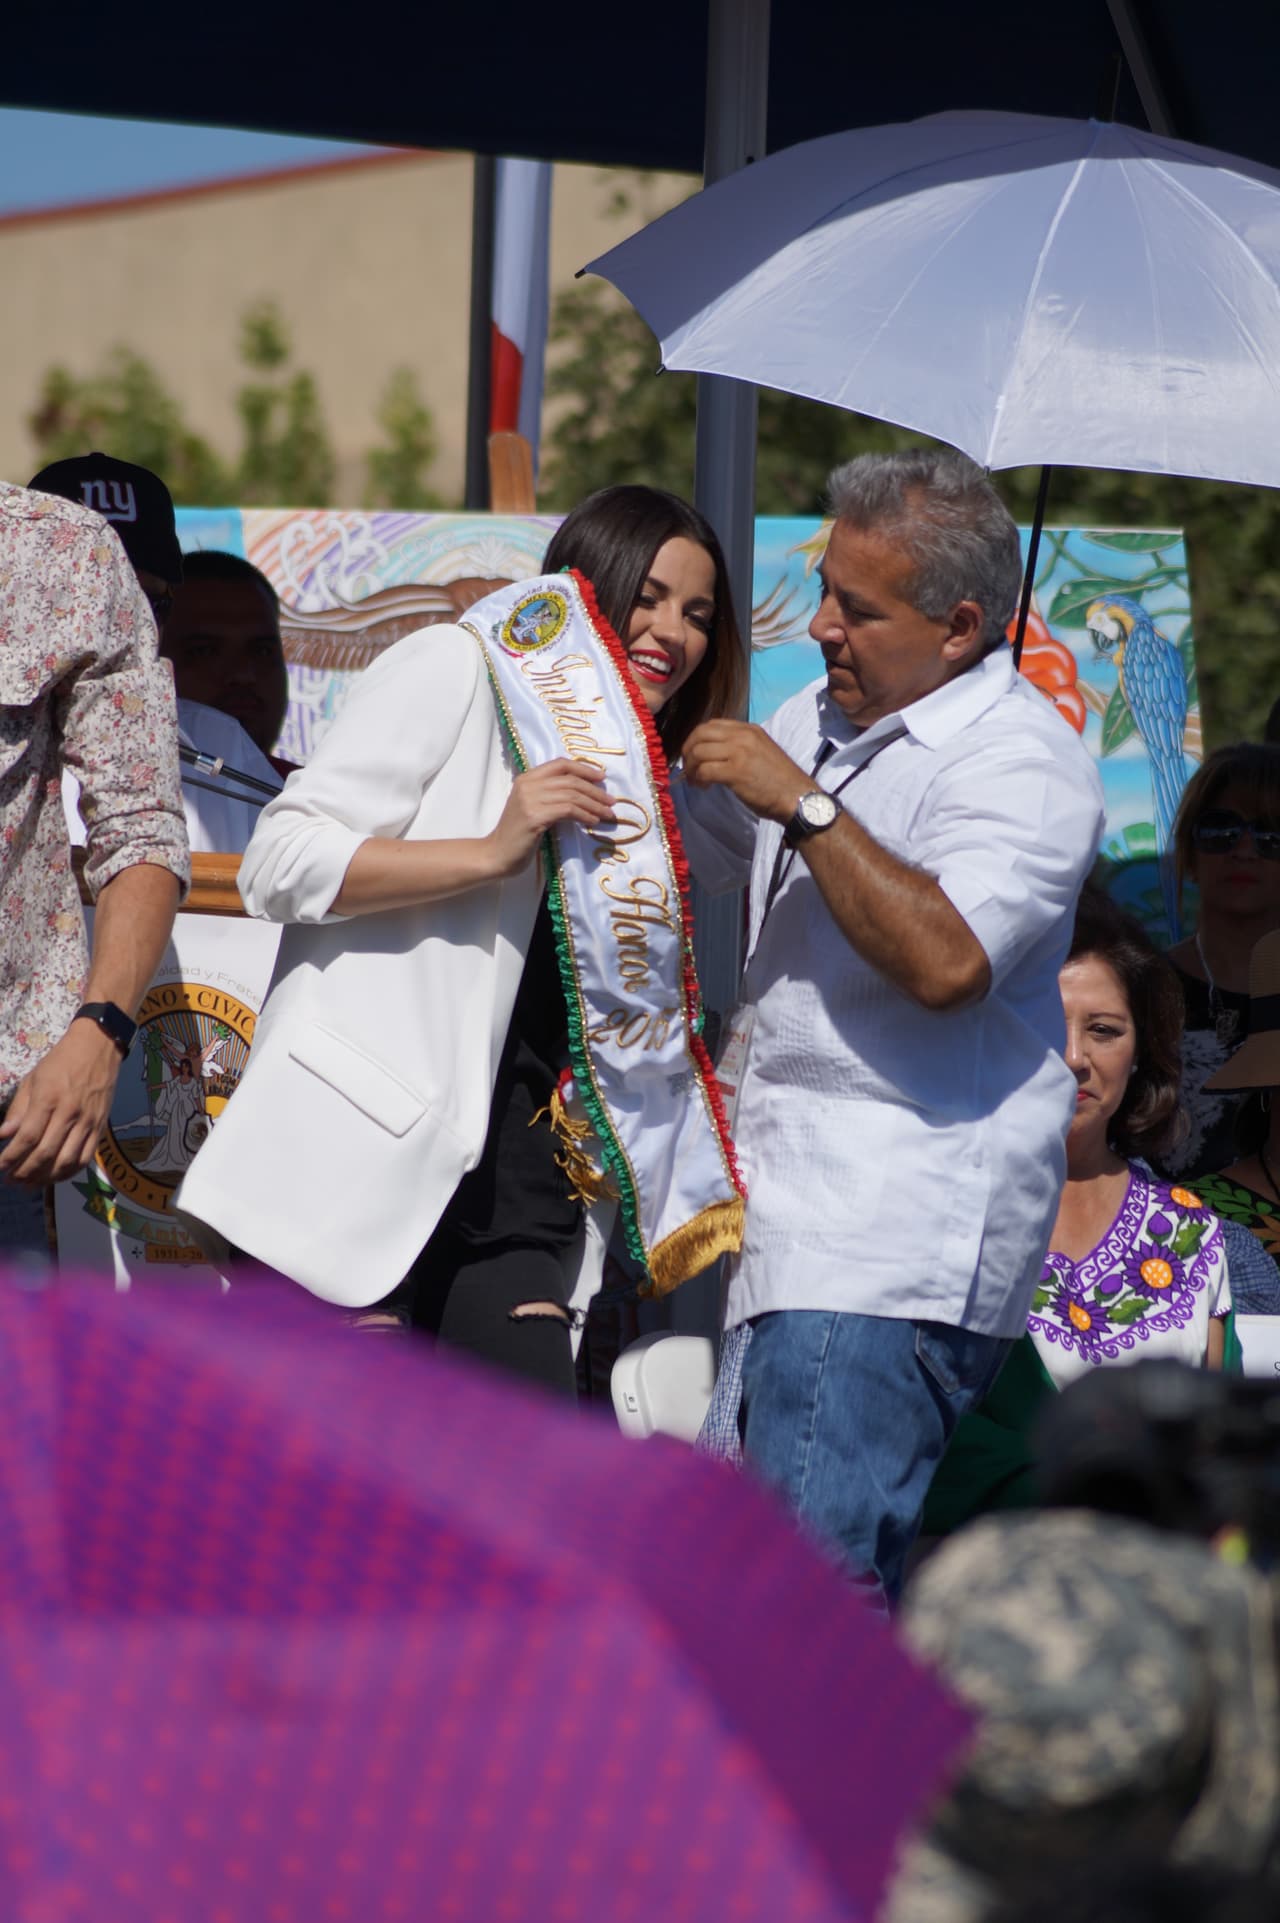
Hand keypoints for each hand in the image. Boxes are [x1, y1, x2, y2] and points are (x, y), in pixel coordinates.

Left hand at [0, 1020, 123, 1185]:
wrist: (99, 1047)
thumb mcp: (33, 1079)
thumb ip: (18, 1110)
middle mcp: (70, 1113)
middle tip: (10, 1180)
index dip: (11, 1157)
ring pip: (66, 1161)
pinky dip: (69, 1172)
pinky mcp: (100, 1127)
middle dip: (24, 1172)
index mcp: (49, 1098)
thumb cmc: (61, 1061)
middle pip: (45, 1153)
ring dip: (45, 1177)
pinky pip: (85, 1158)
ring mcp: (88, 1122)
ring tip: (29, 1183)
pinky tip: (54, 1176)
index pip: (28, 1137)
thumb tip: (3, 1135)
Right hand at [486, 759, 615, 877]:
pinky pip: (568, 810)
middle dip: (595, 791)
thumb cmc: (518, 834)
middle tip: (611, 801)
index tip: (601, 778)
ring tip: (607, 814)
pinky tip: (593, 822)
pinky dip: (584, 815)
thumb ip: (550, 795)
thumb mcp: (533, 807)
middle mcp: (528, 785)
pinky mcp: (534, 816)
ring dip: (594, 805)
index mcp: (527, 778)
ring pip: (572, 795)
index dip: (584, 769)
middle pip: (570, 780)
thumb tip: (585, 792)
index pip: (560, 764)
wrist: (497, 854)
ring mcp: (530, 800)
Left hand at [682, 720, 810, 823]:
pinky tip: (703, 787)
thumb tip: (713, 755)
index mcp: (749, 729)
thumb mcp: (760, 752)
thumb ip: (739, 748)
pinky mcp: (736, 771)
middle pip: (701, 733)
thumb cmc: (780, 781)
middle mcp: (743, 735)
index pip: (712, 725)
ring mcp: (739, 752)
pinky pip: (705, 770)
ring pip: (699, 751)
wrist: (797, 797)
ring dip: (691, 767)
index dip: (697, 739)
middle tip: (688, 768)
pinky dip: (699, 779)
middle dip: (688, 750)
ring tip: (695, 781)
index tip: (695, 756)